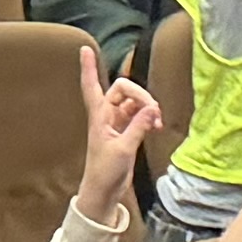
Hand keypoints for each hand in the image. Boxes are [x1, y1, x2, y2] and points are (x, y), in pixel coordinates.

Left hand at [79, 44, 163, 214]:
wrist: (103, 193)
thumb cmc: (104, 173)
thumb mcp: (123, 149)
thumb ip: (138, 127)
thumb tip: (152, 108)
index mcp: (98, 117)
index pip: (91, 86)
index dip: (88, 68)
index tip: (85, 48)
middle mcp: (106, 116)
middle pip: (123, 89)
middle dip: (140, 95)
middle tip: (153, 110)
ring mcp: (117, 123)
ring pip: (134, 102)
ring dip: (147, 107)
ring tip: (156, 122)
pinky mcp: (126, 133)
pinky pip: (140, 116)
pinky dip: (149, 118)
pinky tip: (156, 126)